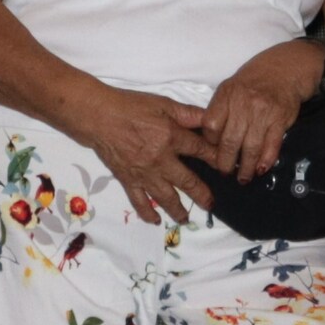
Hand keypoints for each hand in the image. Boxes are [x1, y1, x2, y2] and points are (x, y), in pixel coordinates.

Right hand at [77, 87, 218, 226]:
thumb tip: (210, 119)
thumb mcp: (163, 103)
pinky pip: (139, 201)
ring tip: (186, 219)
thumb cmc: (131, 106)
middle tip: (212, 204)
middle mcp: (160, 159)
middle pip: (187, 181)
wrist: (98, 116)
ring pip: (165, 197)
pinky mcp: (128, 180)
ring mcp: (144, 173)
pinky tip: (155, 220)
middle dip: (202, 194)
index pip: (200, 151)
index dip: (215, 159)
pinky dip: (147, 213)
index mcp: (171, 138)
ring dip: (178, 209)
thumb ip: (188, 113)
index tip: (225, 168)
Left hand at [200, 41, 324, 179]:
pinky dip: (266, 160)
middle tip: (225, 172)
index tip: (212, 151)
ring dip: (246, 167)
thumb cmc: (253, 80)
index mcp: (227, 94)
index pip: (211, 125)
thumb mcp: (231, 87)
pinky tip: (261, 169)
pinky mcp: (280, 120)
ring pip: (250, 148)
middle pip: (229, 141)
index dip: (210, 142)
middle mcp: (244, 104)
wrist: (285, 69)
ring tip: (243, 177)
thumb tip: (210, 140)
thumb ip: (220, 110)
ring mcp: (263, 112)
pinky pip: (271, 146)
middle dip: (226, 163)